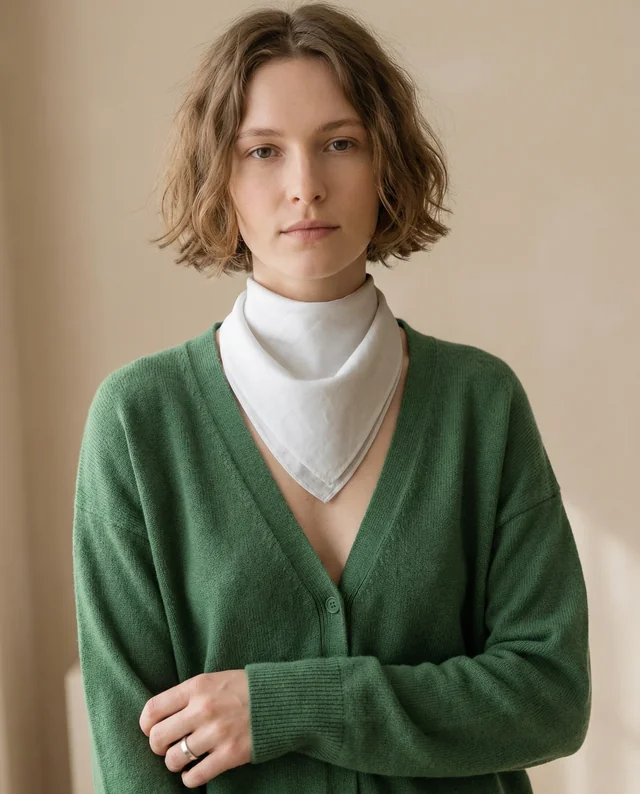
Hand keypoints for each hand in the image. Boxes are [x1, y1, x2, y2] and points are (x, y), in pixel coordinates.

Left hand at [139, 669, 251, 787]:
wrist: (282, 700)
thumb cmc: (245, 689)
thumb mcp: (214, 680)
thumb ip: (189, 695)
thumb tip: (160, 716)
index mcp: (197, 687)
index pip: (153, 709)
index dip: (146, 725)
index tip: (151, 729)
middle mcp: (203, 709)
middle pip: (157, 737)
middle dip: (158, 746)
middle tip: (168, 746)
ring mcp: (216, 733)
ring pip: (173, 759)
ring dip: (174, 763)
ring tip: (183, 759)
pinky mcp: (229, 755)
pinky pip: (194, 777)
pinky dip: (190, 778)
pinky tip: (195, 771)